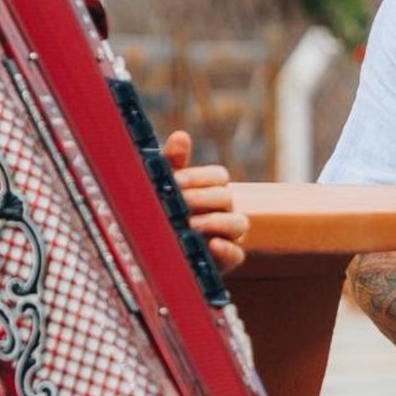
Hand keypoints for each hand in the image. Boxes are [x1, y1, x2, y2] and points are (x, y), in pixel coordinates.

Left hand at [162, 130, 248, 273]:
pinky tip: (212, 245)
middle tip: (181, 203)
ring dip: (216, 222)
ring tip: (191, 225)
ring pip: (239, 223)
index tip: (176, 181)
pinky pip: (237, 254)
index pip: (218, 176)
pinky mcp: (225, 260)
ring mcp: (228, 235)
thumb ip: (172, 162)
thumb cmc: (164, 212)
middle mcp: (224, 210)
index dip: (199, 177)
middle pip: (227, 197)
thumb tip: (181, 136)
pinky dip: (227, 249)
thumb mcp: (164, 186)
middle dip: (203, 198)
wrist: (156, 253)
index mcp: (211, 189)